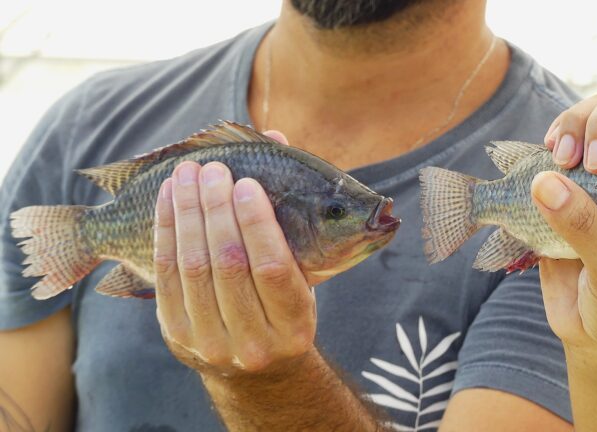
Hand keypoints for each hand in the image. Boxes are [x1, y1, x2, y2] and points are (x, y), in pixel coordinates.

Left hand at [152, 130, 316, 377]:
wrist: (255, 371)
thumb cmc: (284, 308)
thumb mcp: (306, 275)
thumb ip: (293, 213)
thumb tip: (277, 140)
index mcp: (295, 325)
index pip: (274, 268)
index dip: (257, 222)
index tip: (246, 183)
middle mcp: (254, 342)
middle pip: (229, 264)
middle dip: (217, 209)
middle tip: (213, 169)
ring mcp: (211, 343)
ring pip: (193, 267)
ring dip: (187, 213)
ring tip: (187, 174)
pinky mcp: (177, 336)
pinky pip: (164, 276)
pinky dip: (165, 231)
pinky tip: (168, 200)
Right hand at [534, 91, 596, 351]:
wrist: (594, 333)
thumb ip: (585, 228)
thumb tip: (545, 181)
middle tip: (589, 162)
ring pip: (592, 113)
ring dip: (575, 124)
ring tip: (560, 157)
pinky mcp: (564, 185)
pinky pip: (559, 144)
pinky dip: (551, 139)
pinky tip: (546, 156)